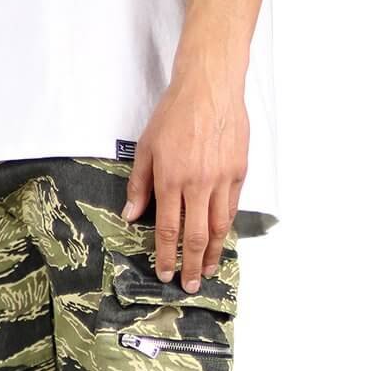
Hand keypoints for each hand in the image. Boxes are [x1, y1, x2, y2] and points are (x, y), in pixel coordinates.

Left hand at [122, 71, 248, 290]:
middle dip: (192, 265)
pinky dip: (226, 227)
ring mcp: (222, 179)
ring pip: (218, 227)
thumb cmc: (175, 113)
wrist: (210, 85)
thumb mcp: (147, 147)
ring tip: (208, 270)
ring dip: (213, 253)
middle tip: (190, 285)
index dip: (166, 256)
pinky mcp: (238, 171)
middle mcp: (198, 184)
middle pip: (196, 237)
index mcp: (171, 180)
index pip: (168, 230)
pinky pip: (232, 207)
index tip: (166, 273)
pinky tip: (221, 239)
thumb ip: (140, 185)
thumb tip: (132, 214)